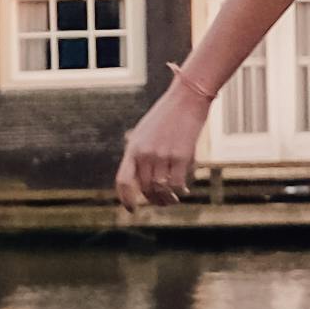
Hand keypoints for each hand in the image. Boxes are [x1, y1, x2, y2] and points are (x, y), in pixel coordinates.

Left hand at [117, 78, 209, 211]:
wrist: (186, 99)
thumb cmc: (166, 116)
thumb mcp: (144, 133)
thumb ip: (139, 154)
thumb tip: (139, 179)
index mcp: (133, 148)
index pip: (123, 181)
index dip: (125, 199)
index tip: (132, 209)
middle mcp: (145, 154)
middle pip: (145, 188)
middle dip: (153, 199)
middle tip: (161, 202)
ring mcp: (163, 155)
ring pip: (162, 189)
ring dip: (167, 199)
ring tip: (172, 200)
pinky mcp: (181, 156)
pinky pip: (177, 183)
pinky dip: (180, 190)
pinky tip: (184, 190)